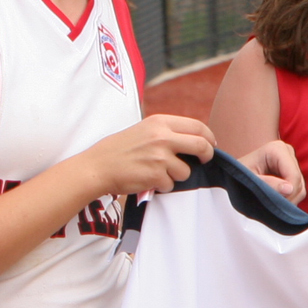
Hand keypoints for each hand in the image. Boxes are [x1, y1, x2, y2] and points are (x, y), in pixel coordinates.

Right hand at [81, 115, 214, 198]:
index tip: (210, 145)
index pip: (198, 127)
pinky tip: (146, 179)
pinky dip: (162, 185)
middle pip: (201, 145)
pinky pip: (170, 184)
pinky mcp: (156, 175)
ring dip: (176, 175)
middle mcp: (162, 137)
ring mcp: (160, 156)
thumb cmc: (121, 149)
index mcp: (160, 122)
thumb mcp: (144, 130)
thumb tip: (197, 140)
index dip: (209, 138)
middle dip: (207, 155)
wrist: (97, 167)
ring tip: (156, 171)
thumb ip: (168, 132)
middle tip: (204, 161)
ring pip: (186, 170)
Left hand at [239, 140, 304, 202]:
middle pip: (299, 182)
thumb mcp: (249, 181)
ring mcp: (291, 161)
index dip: (288, 193)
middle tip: (270, 206)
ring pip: (300, 188)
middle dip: (287, 198)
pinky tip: (274, 200)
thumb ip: (268, 184)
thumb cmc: (237, 176)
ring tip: (270, 203)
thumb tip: (289, 189)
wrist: (233, 176)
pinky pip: (298, 190)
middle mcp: (287, 152)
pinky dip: (288, 199)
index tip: (274, 204)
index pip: (293, 176)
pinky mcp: (292, 171)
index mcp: (277, 149)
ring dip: (288, 200)